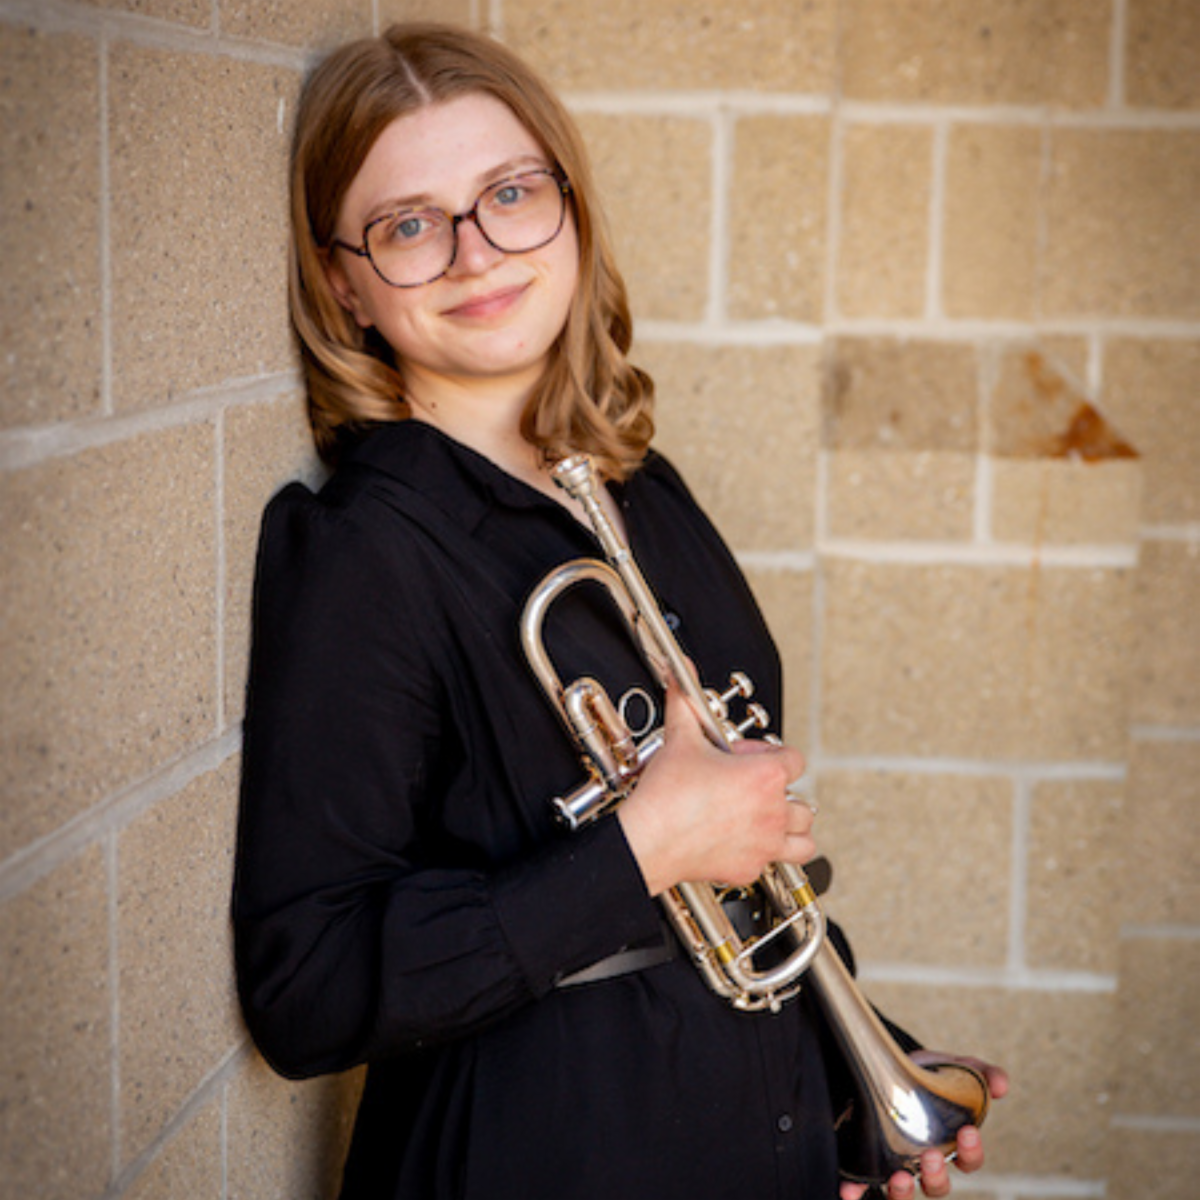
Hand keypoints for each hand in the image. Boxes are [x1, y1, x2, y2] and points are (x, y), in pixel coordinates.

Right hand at [617, 683, 810, 895]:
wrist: (649, 839)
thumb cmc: (668, 796)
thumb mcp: (680, 738)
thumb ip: (685, 700)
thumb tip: (679, 674)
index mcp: (766, 777)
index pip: (794, 760)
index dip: (771, 754)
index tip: (746, 758)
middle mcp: (773, 811)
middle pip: (803, 802)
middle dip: (781, 794)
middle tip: (753, 789)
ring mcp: (764, 843)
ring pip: (805, 841)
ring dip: (791, 830)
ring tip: (768, 821)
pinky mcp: (749, 869)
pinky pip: (773, 863)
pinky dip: (764, 854)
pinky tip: (743, 843)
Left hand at [838, 1054, 1008, 1199]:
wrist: (889, 1064)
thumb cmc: (930, 1075)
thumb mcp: (958, 1069)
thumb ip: (983, 1075)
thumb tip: (1000, 1086)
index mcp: (950, 1146)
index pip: (969, 1162)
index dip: (971, 1152)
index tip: (967, 1132)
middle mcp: (924, 1163)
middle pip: (937, 1186)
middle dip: (936, 1176)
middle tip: (931, 1155)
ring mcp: (896, 1163)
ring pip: (903, 1193)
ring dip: (902, 1192)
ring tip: (900, 1176)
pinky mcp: (867, 1159)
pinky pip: (861, 1185)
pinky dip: (856, 1192)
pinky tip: (850, 1192)